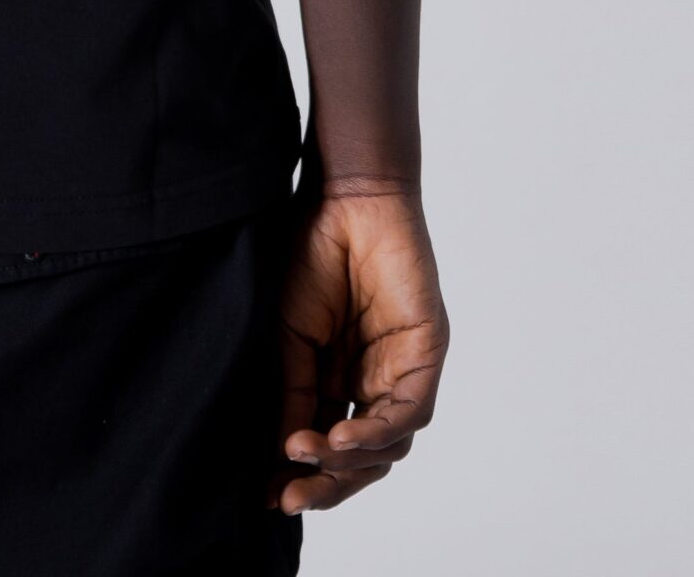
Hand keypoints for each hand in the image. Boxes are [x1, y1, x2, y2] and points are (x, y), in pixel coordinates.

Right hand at [273, 183, 447, 514]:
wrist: (342, 196)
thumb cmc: (310, 249)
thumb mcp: (290, 333)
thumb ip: (294, 392)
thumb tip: (281, 453)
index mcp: (339, 375)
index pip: (326, 441)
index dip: (302, 473)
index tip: (266, 496)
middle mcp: (374, 379)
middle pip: (361, 457)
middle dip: (326, 484)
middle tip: (289, 497)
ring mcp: (402, 369)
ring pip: (388, 445)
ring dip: (347, 461)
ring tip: (305, 455)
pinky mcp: (426, 354)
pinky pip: (408, 412)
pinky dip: (374, 431)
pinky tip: (337, 437)